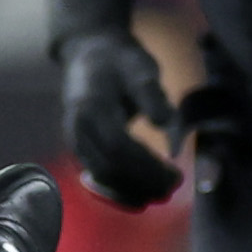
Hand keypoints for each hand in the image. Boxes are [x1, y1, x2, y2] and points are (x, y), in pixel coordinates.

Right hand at [58, 30, 181, 209]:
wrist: (89, 54)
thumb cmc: (120, 60)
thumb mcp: (141, 67)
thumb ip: (153, 95)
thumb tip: (167, 125)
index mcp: (91, 107)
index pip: (119, 146)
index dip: (147, 166)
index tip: (177, 174)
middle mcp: (77, 129)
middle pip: (110, 166)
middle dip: (143, 182)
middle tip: (174, 187)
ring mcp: (75, 141)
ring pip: (101, 177)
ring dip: (131, 190)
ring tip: (161, 195)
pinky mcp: (80, 149)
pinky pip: (98, 176)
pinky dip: (119, 190)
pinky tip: (140, 197)